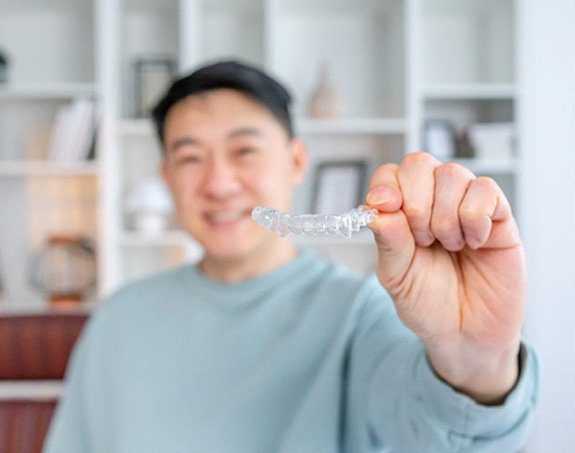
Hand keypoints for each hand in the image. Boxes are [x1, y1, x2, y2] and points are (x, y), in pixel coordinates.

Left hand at [366, 152, 524, 403]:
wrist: (465, 334)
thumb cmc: (427, 302)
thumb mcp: (397, 277)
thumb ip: (388, 242)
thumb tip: (377, 207)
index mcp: (401, 213)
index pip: (390, 175)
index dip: (386, 186)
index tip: (385, 208)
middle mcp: (432, 201)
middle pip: (419, 163)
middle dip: (415, 202)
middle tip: (423, 240)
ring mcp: (465, 204)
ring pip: (452, 173)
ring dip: (444, 215)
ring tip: (449, 246)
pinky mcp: (498, 215)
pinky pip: (485, 190)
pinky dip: (474, 217)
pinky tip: (473, 244)